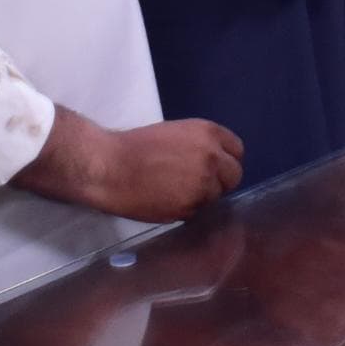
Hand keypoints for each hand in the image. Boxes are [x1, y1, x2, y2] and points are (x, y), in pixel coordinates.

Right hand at [19, 106, 244, 221]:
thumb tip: (216, 162)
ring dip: (202, 197)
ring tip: (175, 192)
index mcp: (207, 133)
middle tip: (197, 183)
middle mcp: (211, 158)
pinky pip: (197, 212)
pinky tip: (166, 201)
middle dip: (220, 181)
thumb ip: (200, 146)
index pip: (237, 150)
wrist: (107, 167)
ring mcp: (202, 185)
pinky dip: (186, 210)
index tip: (214, 166)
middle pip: (233, 176)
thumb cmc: (134, 146)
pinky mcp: (189, 208)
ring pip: (216, 197)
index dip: (225, 160)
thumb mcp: (175, 134)